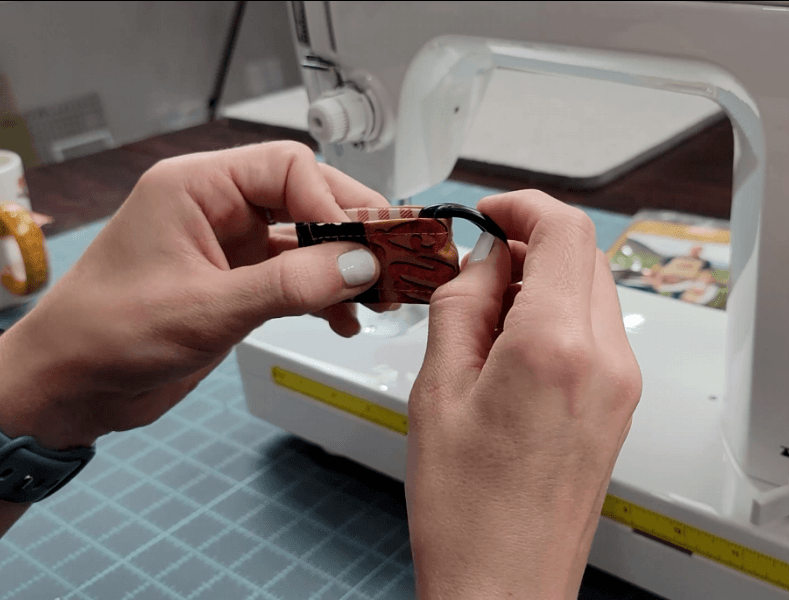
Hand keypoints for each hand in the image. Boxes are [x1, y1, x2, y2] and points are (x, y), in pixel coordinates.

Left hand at [0, 141, 388, 450]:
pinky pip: (297, 276)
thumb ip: (288, 285)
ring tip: (382, 297)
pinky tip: (344, 321)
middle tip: (396, 262)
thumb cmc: (106, 335)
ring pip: (308, 239)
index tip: (365, 244)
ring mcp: (230, 246)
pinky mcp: (238, 283)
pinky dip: (326, 295)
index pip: (287, 168)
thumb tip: (360, 267)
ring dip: (346, 267)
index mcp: (196, 187)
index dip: (334, 202)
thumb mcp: (205, 308)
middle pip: (307, 197)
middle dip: (353, 231)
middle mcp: (217, 207)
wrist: (69, 388)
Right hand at [406, 191, 642, 598]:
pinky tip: (513, 349)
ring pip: (592, 290)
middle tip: (476, 270)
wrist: (506, 587)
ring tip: (487, 320)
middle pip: (584, 254)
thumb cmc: (468, 513)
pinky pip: (596, 331)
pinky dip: (558, 316)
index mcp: (556, 347)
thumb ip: (461, 305)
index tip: (489, 212)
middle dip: (530, 243)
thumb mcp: (436, 391)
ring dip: (544, 280)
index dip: (522, 205)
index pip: (564, 230)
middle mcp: (606, 360)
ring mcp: (622, 385)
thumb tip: (482, 262)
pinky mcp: (620, 406)